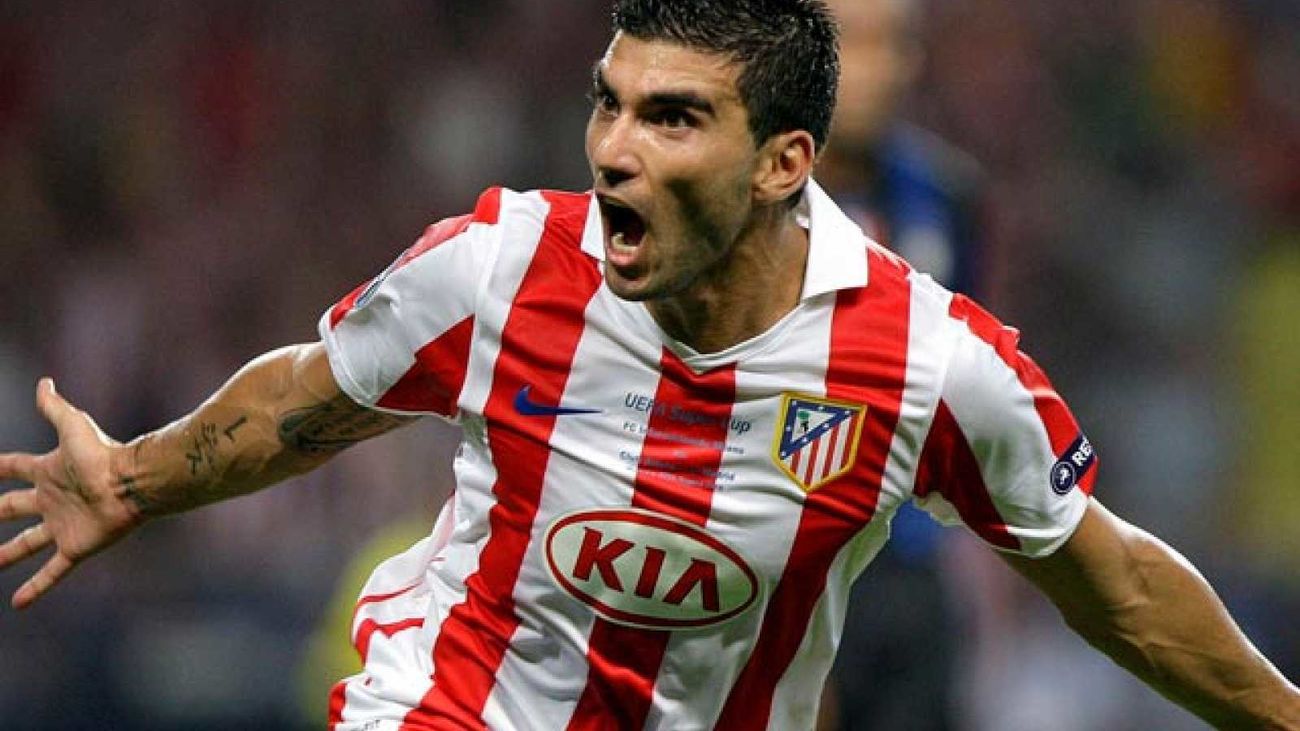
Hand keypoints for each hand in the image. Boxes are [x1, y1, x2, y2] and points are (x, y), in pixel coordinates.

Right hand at [0, 379, 143, 608]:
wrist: (132, 483)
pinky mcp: (75, 547)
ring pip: (26, 544)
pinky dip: (36, 588)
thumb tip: (44, 381)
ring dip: (6, 555)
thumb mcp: (72, 426)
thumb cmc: (103, 454)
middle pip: (12, 509)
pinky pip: (52, 572)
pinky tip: (18, 603)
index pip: (14, 468)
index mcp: (49, 472)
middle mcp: (52, 500)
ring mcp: (62, 525)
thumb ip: (55, 408)